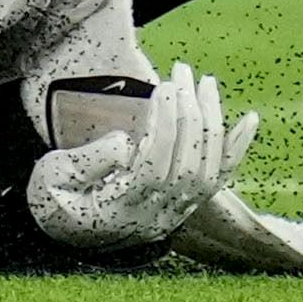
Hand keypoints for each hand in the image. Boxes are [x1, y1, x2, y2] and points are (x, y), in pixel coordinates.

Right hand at [25, 62, 255, 253]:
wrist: (66, 229)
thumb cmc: (55, 197)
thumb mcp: (53, 178)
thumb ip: (87, 162)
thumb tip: (125, 142)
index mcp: (120, 208)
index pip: (155, 168)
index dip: (165, 127)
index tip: (163, 88)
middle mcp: (154, 215)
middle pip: (187, 166)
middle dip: (189, 115)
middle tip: (181, 72)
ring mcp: (173, 212)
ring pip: (208, 171)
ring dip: (212, 123)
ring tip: (204, 81)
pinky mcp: (183, 203)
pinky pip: (219, 180)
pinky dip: (237, 149)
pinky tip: (249, 119)